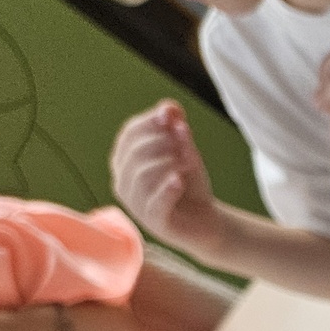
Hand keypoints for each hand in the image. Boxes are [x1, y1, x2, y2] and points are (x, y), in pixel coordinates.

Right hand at [111, 101, 223, 255]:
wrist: (207, 221)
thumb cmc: (189, 184)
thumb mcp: (185, 152)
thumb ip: (176, 129)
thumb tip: (169, 107)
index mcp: (125, 160)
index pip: (129, 134)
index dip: (149, 122)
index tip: (172, 115)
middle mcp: (123, 182)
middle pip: (135, 154)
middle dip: (162, 142)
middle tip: (186, 140)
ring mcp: (135, 205)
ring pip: (142, 177)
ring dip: (168, 163)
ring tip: (188, 159)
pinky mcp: (153, 223)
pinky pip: (154, 203)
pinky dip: (167, 188)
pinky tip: (179, 179)